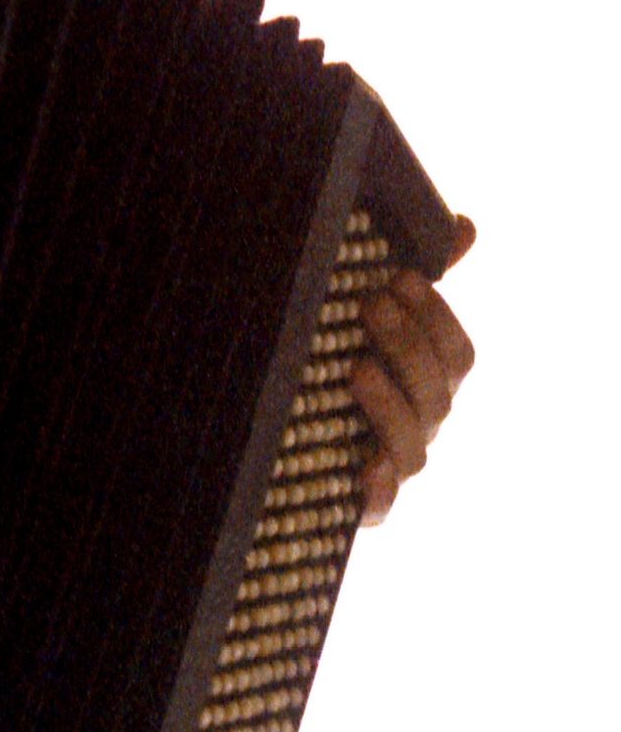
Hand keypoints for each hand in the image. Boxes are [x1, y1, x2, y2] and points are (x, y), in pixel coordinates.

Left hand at [352, 212, 475, 525]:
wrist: (266, 450)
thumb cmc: (327, 373)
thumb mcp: (361, 324)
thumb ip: (413, 283)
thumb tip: (467, 225)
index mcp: (427, 386)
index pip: (456, 355)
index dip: (436, 317)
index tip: (399, 276)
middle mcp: (418, 428)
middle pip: (438, 395)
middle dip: (407, 345)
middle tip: (369, 304)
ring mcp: (391, 467)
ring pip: (413, 445)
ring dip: (390, 403)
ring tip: (355, 366)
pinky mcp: (358, 505)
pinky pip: (380, 506)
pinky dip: (379, 490)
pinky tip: (364, 467)